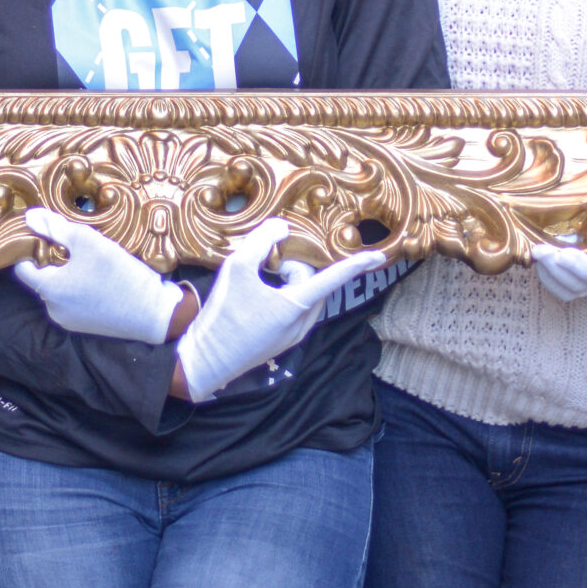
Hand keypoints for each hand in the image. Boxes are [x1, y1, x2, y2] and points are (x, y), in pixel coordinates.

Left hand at [13, 207, 184, 343]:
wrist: (153, 313)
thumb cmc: (118, 274)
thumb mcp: (87, 242)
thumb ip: (56, 228)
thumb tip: (29, 217)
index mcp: (48, 289)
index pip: (22, 267)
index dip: (31, 248)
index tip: (47, 234)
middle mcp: (53, 309)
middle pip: (43, 277)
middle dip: (55, 259)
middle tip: (77, 244)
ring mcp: (68, 320)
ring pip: (59, 288)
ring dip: (69, 273)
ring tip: (91, 260)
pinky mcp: (84, 326)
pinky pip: (73, 300)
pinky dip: (80, 287)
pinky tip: (100, 278)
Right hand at [173, 219, 384, 402]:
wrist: (206, 359)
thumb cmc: (223, 314)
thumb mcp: (237, 268)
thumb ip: (262, 240)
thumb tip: (283, 228)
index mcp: (296, 305)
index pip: (333, 278)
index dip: (356, 264)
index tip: (380, 256)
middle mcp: (302, 323)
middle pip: (310, 281)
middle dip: (292, 267)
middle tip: (265, 266)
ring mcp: (294, 335)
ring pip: (303, 295)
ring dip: (286, 282)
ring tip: (258, 283)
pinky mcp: (284, 342)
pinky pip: (294, 309)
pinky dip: (282, 296)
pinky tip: (255, 298)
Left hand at [530, 243, 586, 301]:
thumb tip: (564, 235)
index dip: (578, 266)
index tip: (561, 253)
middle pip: (579, 284)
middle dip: (555, 267)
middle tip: (539, 249)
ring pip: (567, 290)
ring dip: (548, 272)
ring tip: (537, 251)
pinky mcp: (573, 286)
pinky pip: (558, 288)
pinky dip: (546, 276)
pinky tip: (538, 260)